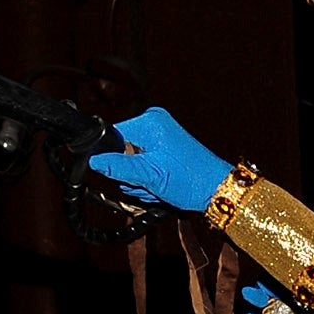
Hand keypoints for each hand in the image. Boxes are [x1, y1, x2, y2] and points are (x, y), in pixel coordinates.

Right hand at [88, 107, 232, 216]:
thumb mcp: (149, 176)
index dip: (114, 159)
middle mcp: (154, 123)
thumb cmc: (192, 180)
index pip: (112, 136)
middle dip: (131, 174)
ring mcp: (161, 135)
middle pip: (121, 151)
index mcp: (149, 122)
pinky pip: (144, 163)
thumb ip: (118, 166)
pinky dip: (150, 178)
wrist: (218, 191)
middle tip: (149, 183)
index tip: (128, 174)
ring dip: (141, 180)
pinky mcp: (165, 148)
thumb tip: (94, 160)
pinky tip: (162, 185)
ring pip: (132, 162)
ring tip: (159, 186)